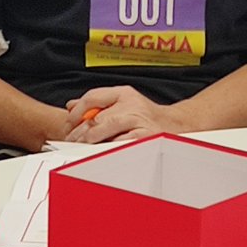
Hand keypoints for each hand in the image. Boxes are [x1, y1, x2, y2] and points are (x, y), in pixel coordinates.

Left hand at [62, 86, 194, 143]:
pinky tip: (100, 153)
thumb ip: (99, 103)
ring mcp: (139, 120)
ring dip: (90, 141)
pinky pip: (120, 144)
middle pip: (97, 117)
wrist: (177, 125)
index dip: (76, 112)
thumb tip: (71, 105)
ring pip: (106, 130)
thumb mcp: (123, 102)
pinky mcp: (145, 136)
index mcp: (124, 93)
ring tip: (82, 148)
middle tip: (71, 142)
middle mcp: (131, 104)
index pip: (93, 97)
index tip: (68, 124)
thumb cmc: (147, 116)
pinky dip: (107, 149)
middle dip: (80, 132)